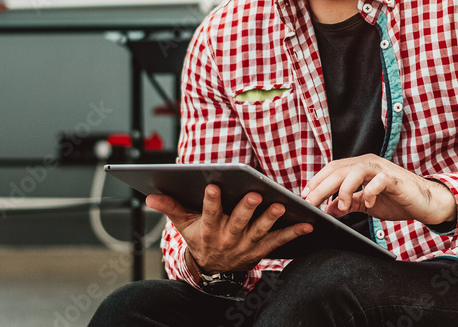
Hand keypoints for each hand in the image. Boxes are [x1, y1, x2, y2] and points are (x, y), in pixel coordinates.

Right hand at [146, 184, 312, 273]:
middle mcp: (227, 239)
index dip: (210, 201)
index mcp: (208, 230)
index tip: (212, 185)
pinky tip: (307, 223)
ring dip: (271, 219)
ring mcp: (246, 246)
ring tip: (281, 206)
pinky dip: (293, 233)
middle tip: (254, 194)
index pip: (208, 214)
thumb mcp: (183, 225)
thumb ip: (170, 207)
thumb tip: (150, 195)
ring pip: (260, 231)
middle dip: (246, 208)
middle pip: (237, 222)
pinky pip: (279, 242)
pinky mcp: (261, 250)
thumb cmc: (199, 238)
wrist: (213, 271)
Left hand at [300, 154, 456, 224]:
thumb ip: (349, 203)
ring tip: (341, 206)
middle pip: (339, 170)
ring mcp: (382, 169)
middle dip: (322, 187)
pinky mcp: (395, 179)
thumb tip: (328, 208)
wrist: (426, 202)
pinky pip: (378, 181)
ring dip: (344, 189)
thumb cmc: (397, 200)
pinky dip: (370, 192)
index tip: (304, 195)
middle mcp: (369, 163)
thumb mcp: (367, 204)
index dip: (317, 180)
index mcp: (360, 167)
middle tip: (310, 202)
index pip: (333, 169)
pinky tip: (368, 204)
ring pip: (355, 171)